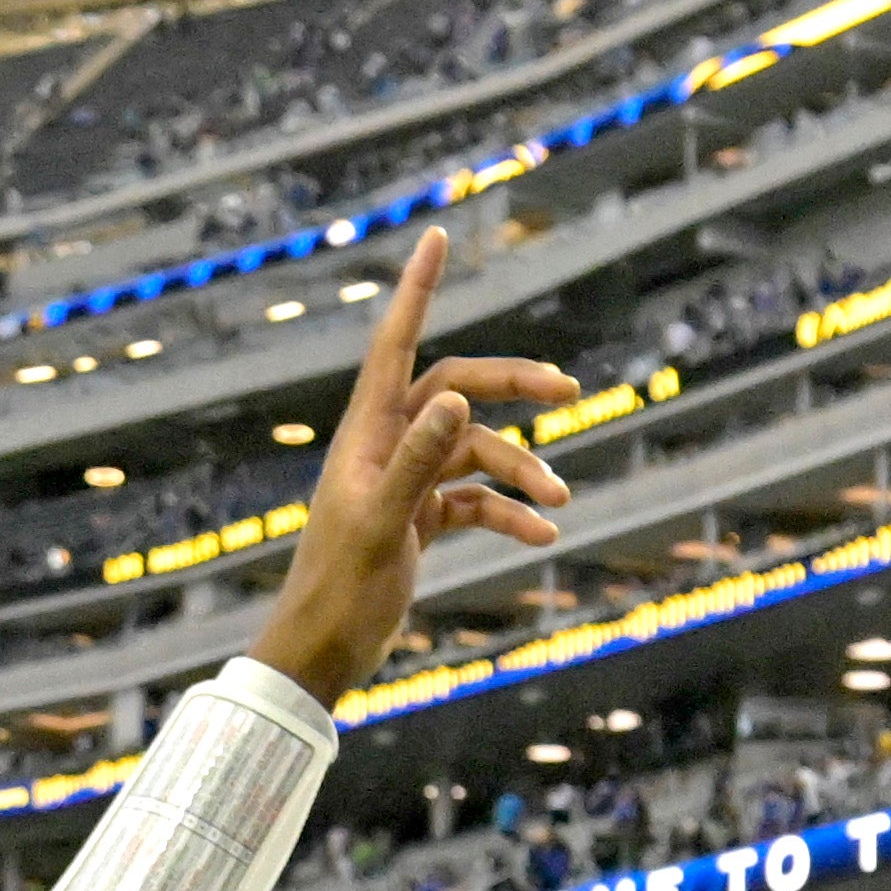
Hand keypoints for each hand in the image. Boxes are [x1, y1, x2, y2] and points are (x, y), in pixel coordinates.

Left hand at [245, 228, 577, 706]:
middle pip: (457, 390)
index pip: (396, 342)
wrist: (321, 654)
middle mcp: (385, 447)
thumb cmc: (338, 592)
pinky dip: (509, 514)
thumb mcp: (383, 525)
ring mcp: (404, 482)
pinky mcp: (417, 521)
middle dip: (512, 387)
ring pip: (475, 452)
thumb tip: (457, 398)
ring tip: (561, 499)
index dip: (418, 288)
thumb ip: (417, 461)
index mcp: (366, 434)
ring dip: (522, 470)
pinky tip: (543, 536)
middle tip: (568, 390)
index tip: (438, 236)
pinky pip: (474, 502)